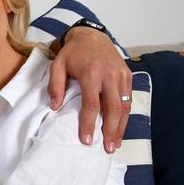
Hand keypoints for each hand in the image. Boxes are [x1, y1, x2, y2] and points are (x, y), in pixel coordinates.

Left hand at [48, 27, 131, 152]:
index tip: (86, 140)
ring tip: (115, 143)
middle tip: (107, 148)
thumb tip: (55, 107)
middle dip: (111, 131)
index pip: (92, 104)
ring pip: (124, 106)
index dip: (89, 124)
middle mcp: (109, 75)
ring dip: (121, 127)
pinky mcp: (128, 76)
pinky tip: (120, 127)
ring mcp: (121, 76)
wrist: (92, 36)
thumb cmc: (73, 53)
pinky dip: (126, 116)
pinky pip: (129, 100)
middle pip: (113, 109)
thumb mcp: (57, 65)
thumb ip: (55, 86)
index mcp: (91, 73)